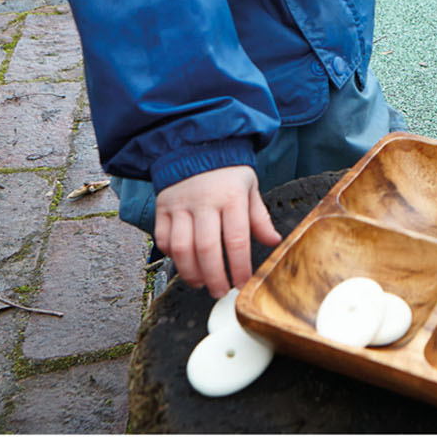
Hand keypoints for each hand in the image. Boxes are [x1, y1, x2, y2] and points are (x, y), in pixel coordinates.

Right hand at [154, 165, 281, 297]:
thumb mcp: (250, 188)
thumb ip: (259, 218)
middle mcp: (204, 201)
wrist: (197, 145)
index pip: (236, 240)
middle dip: (214, 277)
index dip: (239, 267)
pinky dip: (172, 256)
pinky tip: (183, 263)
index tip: (242, 284)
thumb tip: (274, 241)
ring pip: (181, 248)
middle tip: (220, 291)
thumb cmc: (227, 172)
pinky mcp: (162, 207)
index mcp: (231, 197)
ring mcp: (180, 204)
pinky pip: (163, 239)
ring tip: (201, 283)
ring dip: (190, 273)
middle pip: (206, 249)